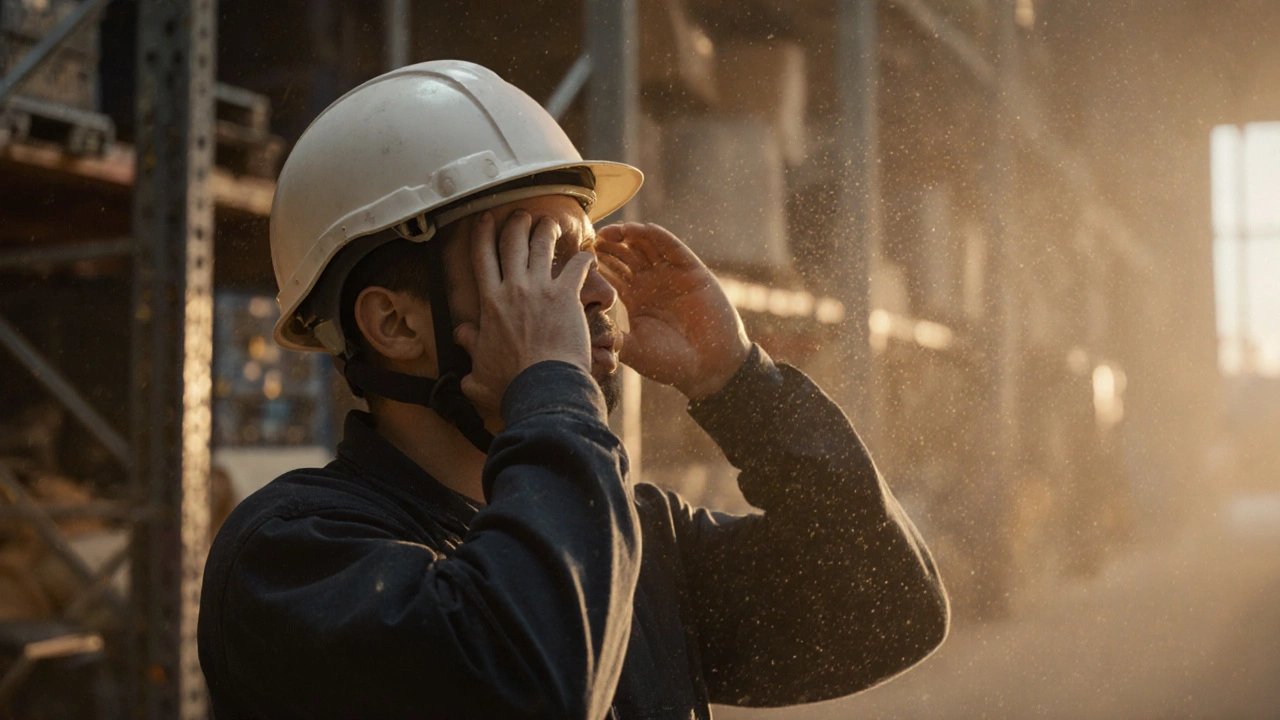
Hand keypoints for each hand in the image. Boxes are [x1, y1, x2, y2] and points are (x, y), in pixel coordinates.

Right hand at [454, 211, 595, 420]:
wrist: (542, 388)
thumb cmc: (511, 385)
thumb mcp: (478, 370)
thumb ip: (469, 348)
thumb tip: (461, 335)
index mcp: (490, 302)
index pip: (481, 257)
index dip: (482, 233)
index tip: (485, 219)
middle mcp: (513, 288)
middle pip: (512, 241)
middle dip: (517, 223)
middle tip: (523, 216)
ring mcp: (540, 289)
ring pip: (542, 244)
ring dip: (546, 229)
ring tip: (551, 223)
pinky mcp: (567, 295)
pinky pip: (577, 266)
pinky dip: (584, 258)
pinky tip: (589, 255)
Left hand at [596, 223, 749, 400]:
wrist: (709, 367)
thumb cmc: (671, 363)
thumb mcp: (634, 350)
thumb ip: (612, 337)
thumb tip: (583, 330)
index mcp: (634, 297)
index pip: (611, 272)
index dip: (597, 261)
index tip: (579, 253)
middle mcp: (651, 282)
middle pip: (626, 254)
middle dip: (610, 244)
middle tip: (593, 237)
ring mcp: (671, 274)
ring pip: (647, 246)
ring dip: (631, 235)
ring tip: (614, 231)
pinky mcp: (692, 271)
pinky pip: (674, 248)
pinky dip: (660, 237)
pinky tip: (644, 229)